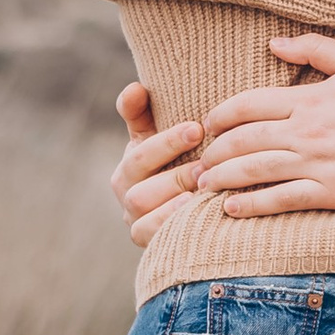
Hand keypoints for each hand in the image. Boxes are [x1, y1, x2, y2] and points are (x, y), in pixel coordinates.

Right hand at [109, 83, 204, 245]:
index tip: (197, 128)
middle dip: (175, 169)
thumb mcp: (159, 140)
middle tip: (208, 162)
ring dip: (173, 196)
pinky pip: (152, 236)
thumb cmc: (177, 167)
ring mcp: (136, 222)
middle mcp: (127, 195)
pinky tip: (197, 213)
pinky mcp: (149, 246)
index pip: (140, 151)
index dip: (166, 140)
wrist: (191, 216)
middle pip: (140, 181)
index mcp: (128, 168)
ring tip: (203, 186)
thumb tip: (135, 88)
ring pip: (143, 208)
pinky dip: (171, 223)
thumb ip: (144, 114)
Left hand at [192, 35, 334, 217]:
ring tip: (203, 186)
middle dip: (214, 151)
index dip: (222, 114)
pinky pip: (282, 199)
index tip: (208, 124)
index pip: (249, 104)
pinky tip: (231, 209)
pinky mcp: (332, 192)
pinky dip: (252, 205)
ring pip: (255, 170)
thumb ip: (313, 48)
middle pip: (244, 140)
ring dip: (223, 178)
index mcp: (309, 99)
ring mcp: (318, 163)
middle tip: (199, 162)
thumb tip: (273, 43)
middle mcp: (307, 131)